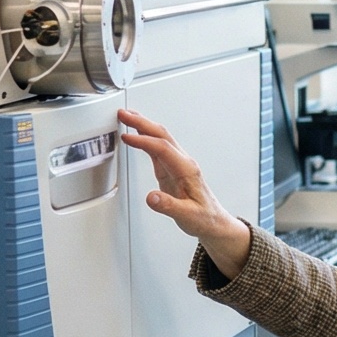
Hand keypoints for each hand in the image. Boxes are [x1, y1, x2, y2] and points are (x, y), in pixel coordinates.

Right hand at [119, 109, 253, 275]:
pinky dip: (145, 138)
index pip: (163, 148)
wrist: (214, 222)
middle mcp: (183, 163)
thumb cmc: (204, 218)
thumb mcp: (187, 216)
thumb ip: (168, 206)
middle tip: (123, 114)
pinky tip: (136, 135)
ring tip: (126, 117)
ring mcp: (178, 164)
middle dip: (142, 122)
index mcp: (187, 170)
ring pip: (160, 138)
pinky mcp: (172, 170)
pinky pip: (158, 148)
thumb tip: (151, 197)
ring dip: (143, 126)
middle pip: (161, 135)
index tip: (127, 137)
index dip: (144, 141)